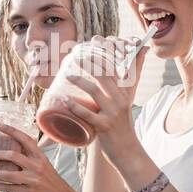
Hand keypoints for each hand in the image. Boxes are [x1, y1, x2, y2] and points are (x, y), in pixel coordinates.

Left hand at [0, 124, 78, 191]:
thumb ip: (33, 159)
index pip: (26, 140)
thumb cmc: (55, 183)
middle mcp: (38, 166)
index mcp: (41, 158)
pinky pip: (10, 189)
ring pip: (9, 174)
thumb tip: (17, 151)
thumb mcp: (46, 167)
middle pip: (14, 155)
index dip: (12, 131)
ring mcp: (34, 179)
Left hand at [55, 36, 145, 161]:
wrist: (128, 151)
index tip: (98, 40)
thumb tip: (119, 72)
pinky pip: (87, 114)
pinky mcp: (104, 126)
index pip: (121, 67)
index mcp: (126, 93)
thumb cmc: (122, 125)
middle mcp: (121, 100)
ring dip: (79, 80)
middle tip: (77, 53)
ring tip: (67, 75)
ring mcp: (113, 113)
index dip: (111, 51)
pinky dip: (74, 106)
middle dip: (91, 60)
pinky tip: (64, 100)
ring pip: (94, 91)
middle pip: (106, 74)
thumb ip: (123, 86)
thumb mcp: (126, 102)